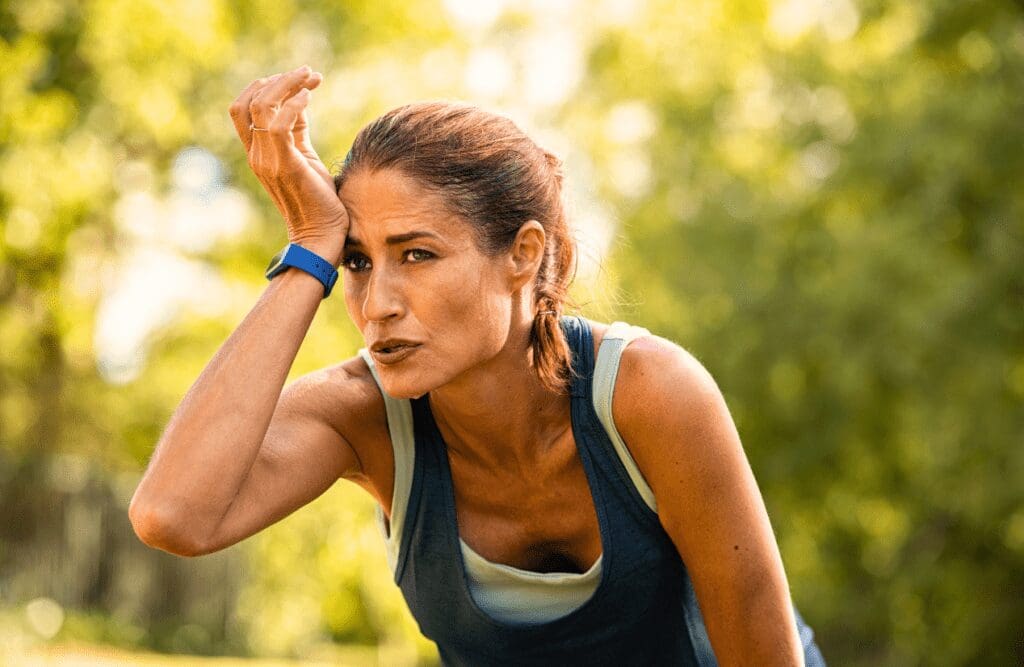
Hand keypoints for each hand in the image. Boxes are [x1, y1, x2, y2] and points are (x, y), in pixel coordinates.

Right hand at [229, 65, 347, 262]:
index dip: (266, 86)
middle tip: (308, 73)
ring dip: (287, 84)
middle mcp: (257, 155)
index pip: (243, 109)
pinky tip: (309, 97)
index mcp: (258, 154)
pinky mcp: (285, 165)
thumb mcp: (305, 157)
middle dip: (278, 79)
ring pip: (261, 106)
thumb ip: (297, 132)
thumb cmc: (319, 201)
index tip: (298, 79)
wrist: (321, 237)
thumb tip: (299, 101)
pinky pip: (278, 125)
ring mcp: (267, 161)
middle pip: (247, 101)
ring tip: (311, 77)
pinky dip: (293, 104)